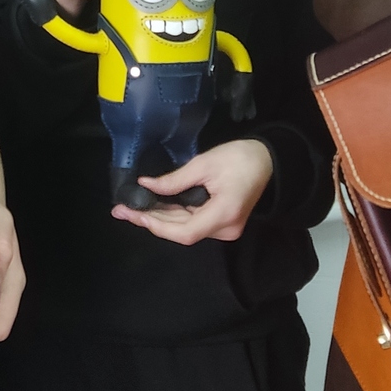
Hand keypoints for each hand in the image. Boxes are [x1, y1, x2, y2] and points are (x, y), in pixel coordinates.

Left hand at [114, 137, 272, 244]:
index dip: (157, 225)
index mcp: (223, 215)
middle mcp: (224, 229)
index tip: (134, 214)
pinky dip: (173, 215)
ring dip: (159, 218)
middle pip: (182, 232)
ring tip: (130, 208)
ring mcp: (225, 228)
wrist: (268, 160)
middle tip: (121, 210)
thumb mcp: (204, 164)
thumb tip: (146, 186)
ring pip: (186, 228)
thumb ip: (175, 180)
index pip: (185, 232)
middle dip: (151, 221)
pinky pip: (193, 222)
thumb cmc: (239, 157)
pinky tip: (152, 207)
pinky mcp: (223, 222)